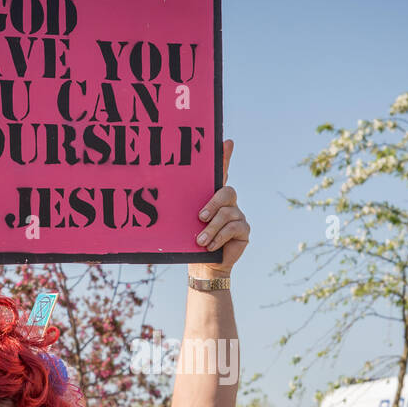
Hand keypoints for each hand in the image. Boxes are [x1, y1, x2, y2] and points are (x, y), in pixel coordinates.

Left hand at [191, 140, 247, 275]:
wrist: (205, 265)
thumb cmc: (193, 242)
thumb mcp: (187, 224)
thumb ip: (185, 210)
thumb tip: (163, 194)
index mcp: (214, 197)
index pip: (221, 173)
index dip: (225, 157)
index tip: (228, 142)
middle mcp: (228, 203)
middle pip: (226, 192)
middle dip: (212, 204)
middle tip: (199, 218)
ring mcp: (238, 215)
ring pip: (227, 214)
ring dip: (212, 229)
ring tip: (200, 241)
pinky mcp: (244, 229)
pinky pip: (234, 227)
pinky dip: (220, 237)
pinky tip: (212, 246)